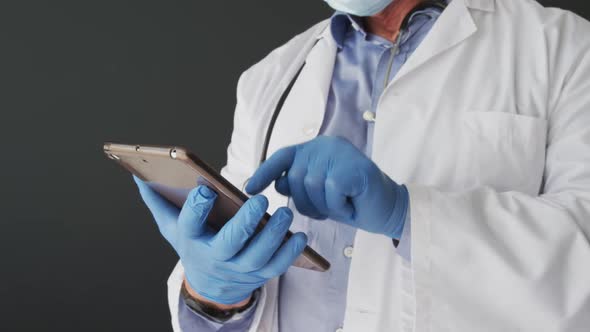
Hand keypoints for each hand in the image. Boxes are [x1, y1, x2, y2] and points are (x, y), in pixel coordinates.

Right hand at [134, 177, 307, 305]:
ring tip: (285, 213)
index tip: (205, 188)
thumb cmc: (193, 245)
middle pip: (230, 244)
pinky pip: (277, 267)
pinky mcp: (259, 275)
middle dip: (245, 223)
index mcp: (192, 240)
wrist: (210, 284)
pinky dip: (290, 253)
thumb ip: (158, 201)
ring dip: (273, 236)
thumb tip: (138, 176)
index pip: (189, 225)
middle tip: (261, 199)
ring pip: (257, 256)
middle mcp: (215, 257)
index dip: (196, 208)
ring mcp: (239, 270)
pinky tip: (300, 236)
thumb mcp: (172, 226)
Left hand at [245, 136, 408, 238]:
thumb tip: (275, 183)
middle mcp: (326, 144)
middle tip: (329, 208)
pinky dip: (339, 207)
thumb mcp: (319, 192)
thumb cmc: (352, 201)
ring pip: (311, 187)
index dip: (264, 173)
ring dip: (325, 206)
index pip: (283, 157)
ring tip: (342, 204)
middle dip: (306, 202)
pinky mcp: (351, 166)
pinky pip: (330, 193)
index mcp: (316, 148)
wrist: (389, 208)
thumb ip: (299, 183)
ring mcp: (339, 153)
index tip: (249, 190)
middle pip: (295, 177)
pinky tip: (352, 204)